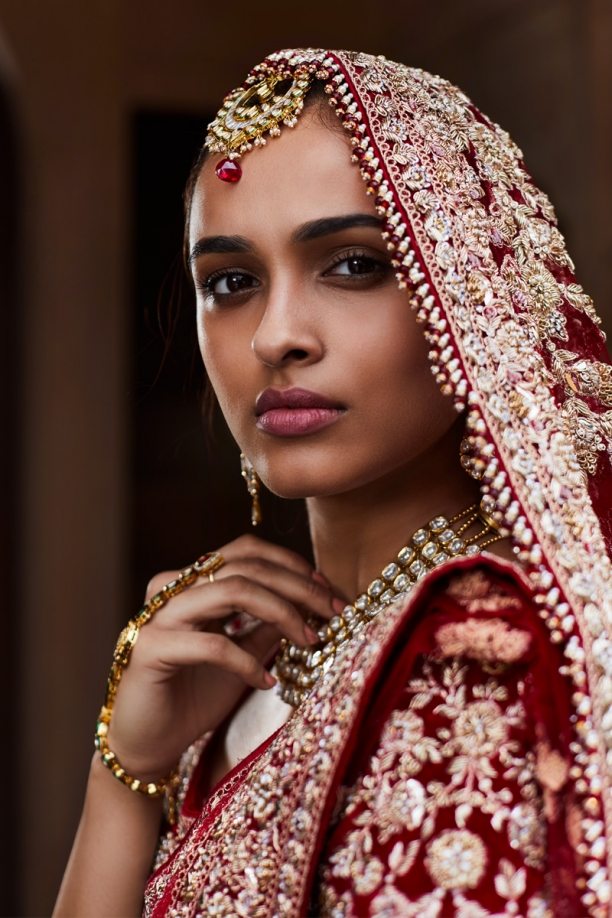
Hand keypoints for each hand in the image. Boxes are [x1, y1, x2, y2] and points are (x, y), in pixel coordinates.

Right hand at [106, 534, 338, 783]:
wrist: (146, 745)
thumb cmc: (192, 698)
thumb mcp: (242, 657)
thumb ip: (266, 628)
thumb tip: (310, 606)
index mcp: (192, 582)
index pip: (246, 551)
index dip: (292, 564)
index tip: (328, 590)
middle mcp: (172, 589)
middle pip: (245, 566)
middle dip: (298, 586)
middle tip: (334, 610)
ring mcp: (158, 616)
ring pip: (230, 590)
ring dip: (281, 611)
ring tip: (309, 640)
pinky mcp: (149, 650)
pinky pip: (212, 644)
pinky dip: (248, 661)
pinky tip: (268, 681)